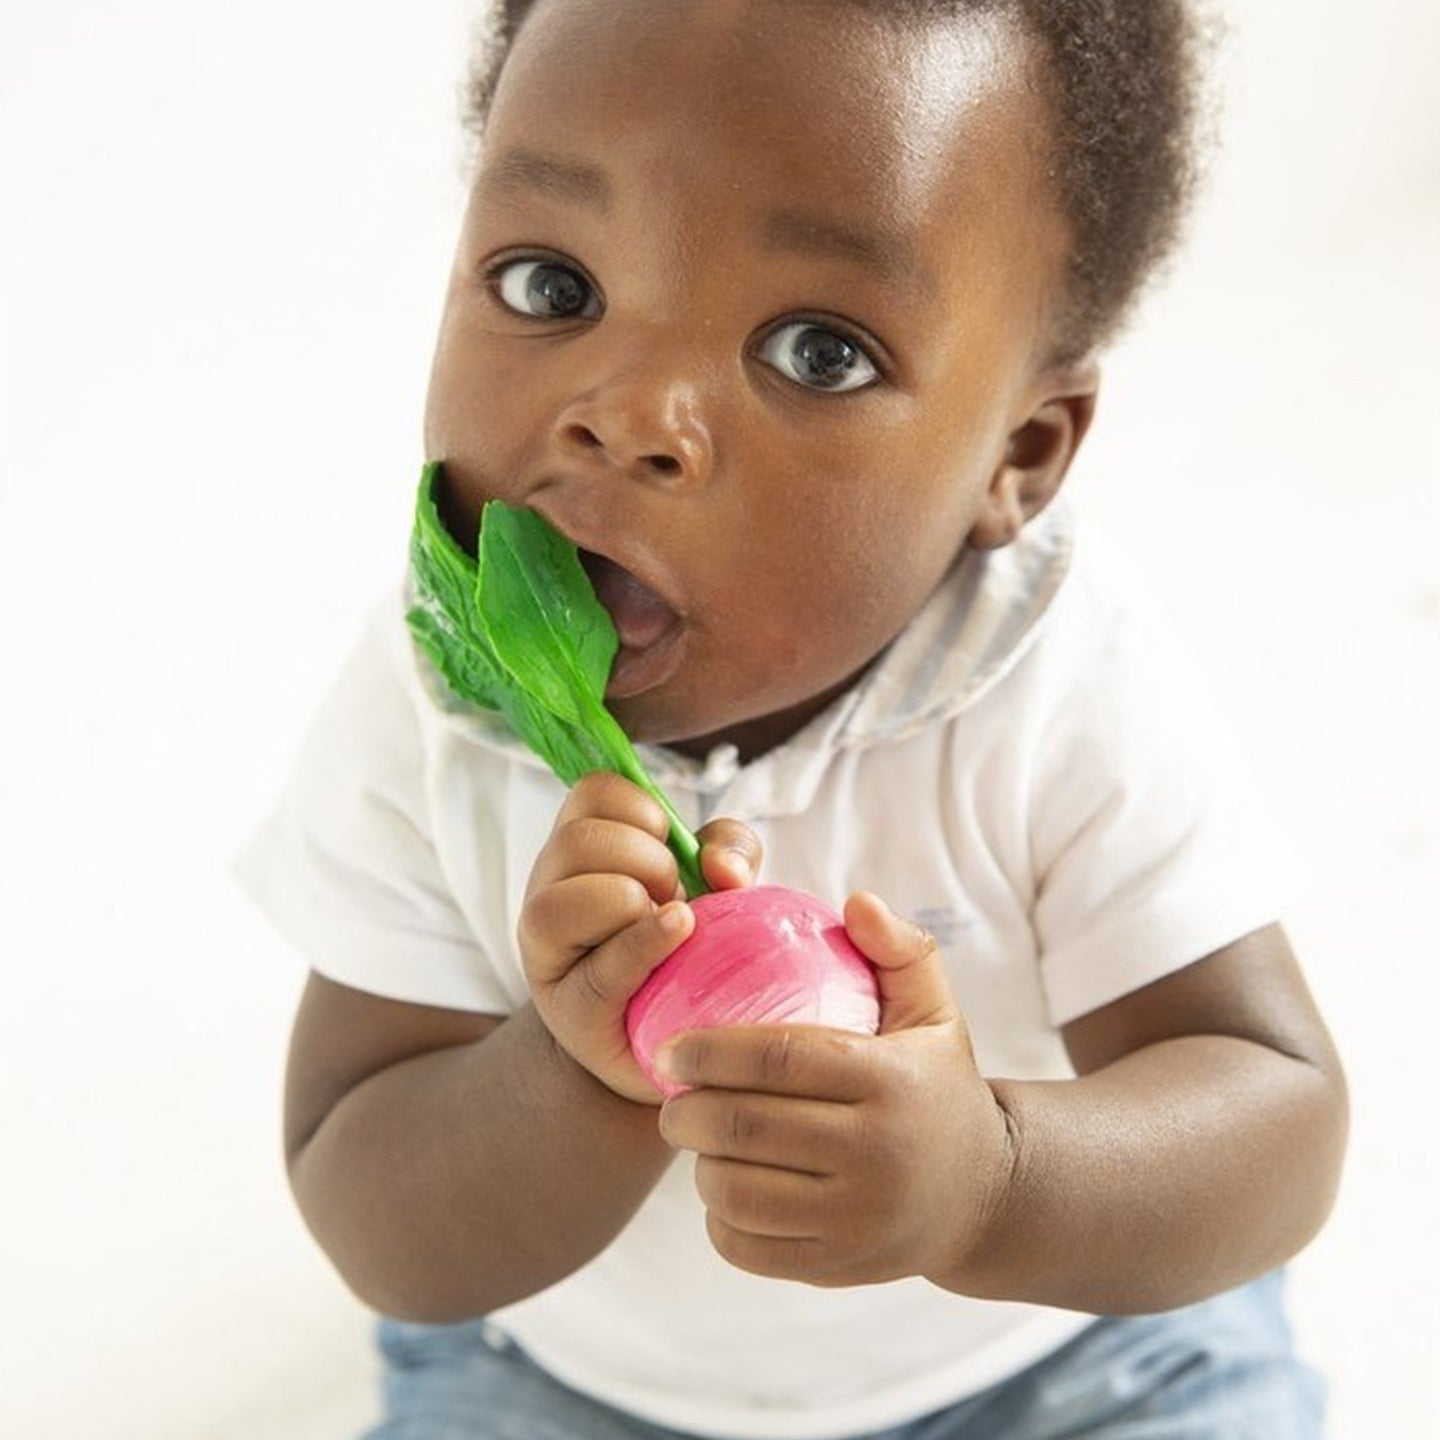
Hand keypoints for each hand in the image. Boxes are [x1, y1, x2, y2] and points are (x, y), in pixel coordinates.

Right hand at [518, 773, 760, 1103]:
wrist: (680, 1039)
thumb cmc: (690, 945)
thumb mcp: (716, 882)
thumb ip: (728, 851)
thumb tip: (720, 865)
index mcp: (580, 848)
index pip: (592, 791)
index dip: (642, 809)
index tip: (668, 846)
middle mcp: (548, 891)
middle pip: (578, 841)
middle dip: (646, 858)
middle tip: (673, 892)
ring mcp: (549, 954)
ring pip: (562, 903)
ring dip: (632, 901)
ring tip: (671, 923)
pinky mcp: (572, 1010)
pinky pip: (602, 970)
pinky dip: (646, 945)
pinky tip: (680, 934)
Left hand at [656, 893, 1013, 1286]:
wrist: (984, 1195)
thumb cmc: (937, 1084)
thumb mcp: (934, 1010)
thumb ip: (897, 948)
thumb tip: (853, 902)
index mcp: (891, 1081)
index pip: (780, 1059)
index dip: (711, 1050)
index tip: (670, 1045)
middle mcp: (877, 1155)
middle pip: (745, 1128)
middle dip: (686, 1108)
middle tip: (671, 1094)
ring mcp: (858, 1220)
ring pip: (736, 1191)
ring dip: (698, 1162)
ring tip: (698, 1138)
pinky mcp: (840, 1267)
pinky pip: (748, 1246)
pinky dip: (718, 1217)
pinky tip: (724, 1186)